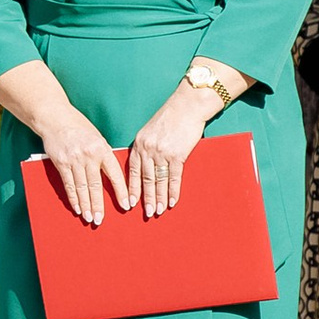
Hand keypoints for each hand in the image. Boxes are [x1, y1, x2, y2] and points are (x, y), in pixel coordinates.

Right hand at [35, 106, 134, 225]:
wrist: (55, 118)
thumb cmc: (79, 127)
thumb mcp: (97, 138)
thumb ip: (104, 155)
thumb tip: (112, 176)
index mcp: (102, 148)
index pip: (115, 174)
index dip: (121, 191)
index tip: (126, 205)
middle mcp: (89, 155)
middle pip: (96, 185)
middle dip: (99, 205)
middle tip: (101, 219)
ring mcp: (74, 159)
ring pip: (82, 187)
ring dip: (85, 205)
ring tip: (89, 217)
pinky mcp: (61, 163)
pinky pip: (68, 184)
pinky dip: (73, 198)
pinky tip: (77, 207)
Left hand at [130, 86, 214, 215]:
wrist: (187, 105)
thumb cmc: (170, 117)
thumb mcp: (150, 130)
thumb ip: (145, 147)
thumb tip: (143, 165)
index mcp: (139, 144)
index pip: (132, 171)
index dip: (132, 189)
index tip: (130, 203)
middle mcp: (148, 150)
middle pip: (145, 179)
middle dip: (146, 199)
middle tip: (147, 213)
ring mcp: (162, 153)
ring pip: (159, 181)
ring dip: (160, 198)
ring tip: (159, 211)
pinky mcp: (177, 155)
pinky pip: (174, 178)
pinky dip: (173, 191)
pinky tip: (173, 201)